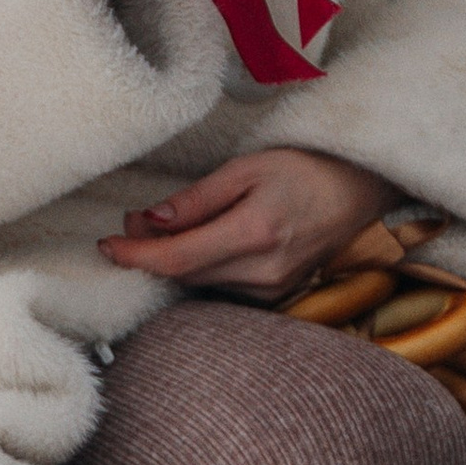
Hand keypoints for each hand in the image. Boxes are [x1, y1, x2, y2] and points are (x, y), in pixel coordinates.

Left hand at [98, 147, 397, 295]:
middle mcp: (263, 272)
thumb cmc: (305, 169)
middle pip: (184, 275)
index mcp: (255, 233)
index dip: (135, 255)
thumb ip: (197, 198)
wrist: (358, 191)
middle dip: (149, 253)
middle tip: (132, 222)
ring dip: (174, 260)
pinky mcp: (274, 296)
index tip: (107, 244)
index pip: (177, 259)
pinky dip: (200, 268)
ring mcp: (271, 290)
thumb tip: (149, 220)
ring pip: (200, 284)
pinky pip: (221, 286)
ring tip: (162, 227)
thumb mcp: (247, 168)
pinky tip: (198, 243)